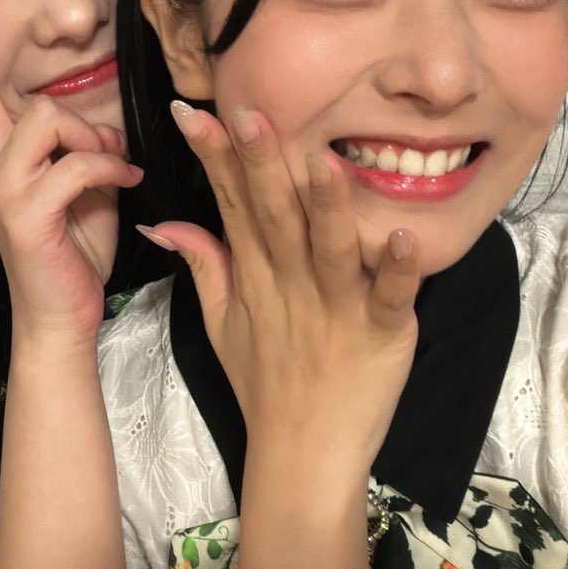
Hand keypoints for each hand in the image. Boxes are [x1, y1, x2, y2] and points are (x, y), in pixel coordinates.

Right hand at [0, 0, 140, 340]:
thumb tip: (101, 126)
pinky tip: (125, 183)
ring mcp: (2, 188)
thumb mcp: (83, 184)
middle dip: (73, 116)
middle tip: (110, 150)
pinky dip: (110, 167)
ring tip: (114, 169)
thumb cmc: (73, 248)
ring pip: (44, 118)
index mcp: (1, 152)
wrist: (62, 315)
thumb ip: (81, 145)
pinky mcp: (23, 213)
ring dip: (92, 140)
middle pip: (3, 94)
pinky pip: (75, 162)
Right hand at [142, 102, 419, 484]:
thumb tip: (164, 220)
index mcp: (256, 275)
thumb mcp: (221, 323)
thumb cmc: (265, 385)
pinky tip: (404, 235)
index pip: (231, 204)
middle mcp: (292, 284)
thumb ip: (202, 263)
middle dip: (261, 163)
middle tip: (249, 113)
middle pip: (274, 215)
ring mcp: (338, 309)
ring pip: (331, 249)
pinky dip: (398, 268)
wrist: (303, 456)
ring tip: (325, 164)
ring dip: (328, 208)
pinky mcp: (384, 333)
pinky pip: (391, 296)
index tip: (195, 111)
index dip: (214, 156)